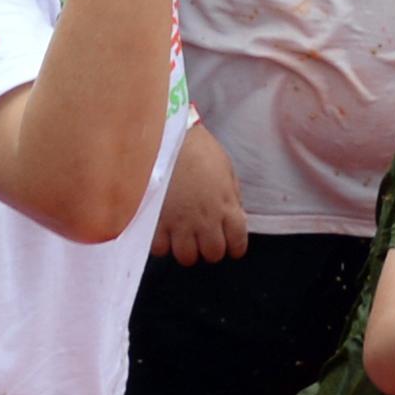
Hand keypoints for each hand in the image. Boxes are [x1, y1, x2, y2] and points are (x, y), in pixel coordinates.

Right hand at [152, 121, 250, 265]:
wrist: (168, 136)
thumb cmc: (199, 149)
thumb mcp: (226, 170)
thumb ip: (232, 198)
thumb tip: (235, 216)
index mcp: (227, 208)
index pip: (238, 245)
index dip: (233, 246)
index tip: (227, 241)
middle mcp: (206, 222)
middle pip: (212, 255)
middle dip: (208, 248)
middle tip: (201, 235)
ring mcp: (181, 224)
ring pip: (187, 257)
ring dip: (185, 248)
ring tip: (180, 234)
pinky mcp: (157, 223)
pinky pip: (160, 249)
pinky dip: (162, 243)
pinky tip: (162, 228)